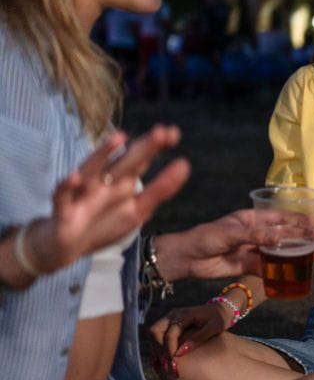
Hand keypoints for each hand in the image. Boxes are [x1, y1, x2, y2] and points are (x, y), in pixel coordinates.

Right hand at [28, 126, 188, 271]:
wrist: (67, 247)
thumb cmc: (104, 223)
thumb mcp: (138, 209)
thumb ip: (161, 188)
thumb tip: (185, 164)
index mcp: (123, 182)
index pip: (141, 159)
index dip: (156, 146)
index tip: (174, 133)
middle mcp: (104, 181)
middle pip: (125, 162)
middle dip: (142, 148)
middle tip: (161, 132)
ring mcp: (83, 193)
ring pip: (92, 169)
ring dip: (103, 154)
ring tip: (119, 138)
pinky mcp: (63, 209)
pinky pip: (62, 195)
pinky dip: (67, 186)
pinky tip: (74, 177)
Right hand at [148, 302, 228, 374]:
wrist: (221, 309)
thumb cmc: (219, 318)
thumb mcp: (214, 328)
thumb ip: (198, 338)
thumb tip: (180, 352)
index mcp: (184, 315)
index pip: (170, 334)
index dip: (169, 350)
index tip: (173, 365)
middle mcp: (173, 315)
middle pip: (155, 331)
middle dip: (159, 350)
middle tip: (167, 366)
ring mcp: (170, 318)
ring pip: (154, 334)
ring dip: (158, 350)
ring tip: (166, 366)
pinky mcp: (170, 323)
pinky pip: (159, 335)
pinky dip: (159, 347)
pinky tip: (165, 360)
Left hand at [154, 208, 313, 281]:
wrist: (185, 258)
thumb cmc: (205, 237)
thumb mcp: (231, 233)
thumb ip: (257, 236)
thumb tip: (281, 238)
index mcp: (251, 219)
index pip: (279, 217)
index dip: (298, 220)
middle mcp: (254, 233)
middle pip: (283, 234)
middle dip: (302, 236)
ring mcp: (252, 250)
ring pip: (279, 252)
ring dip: (296, 254)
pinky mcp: (247, 266)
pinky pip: (268, 268)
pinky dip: (281, 271)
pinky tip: (294, 272)